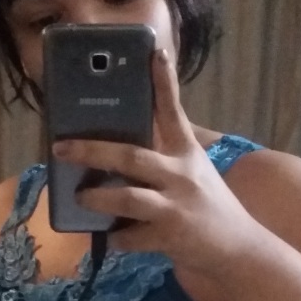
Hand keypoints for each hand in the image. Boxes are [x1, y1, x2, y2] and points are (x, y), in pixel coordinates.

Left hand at [52, 50, 252, 274]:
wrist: (238, 247)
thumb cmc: (210, 206)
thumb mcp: (196, 172)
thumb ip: (167, 157)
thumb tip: (120, 150)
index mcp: (187, 154)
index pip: (173, 112)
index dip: (163, 82)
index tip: (153, 53)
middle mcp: (180, 175)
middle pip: (131, 156)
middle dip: (92, 150)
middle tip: (61, 148)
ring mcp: (174, 207)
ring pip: (126, 198)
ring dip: (97, 198)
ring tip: (79, 197)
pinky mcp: (168, 237)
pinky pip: (128, 237)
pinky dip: (115, 239)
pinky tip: (108, 238)